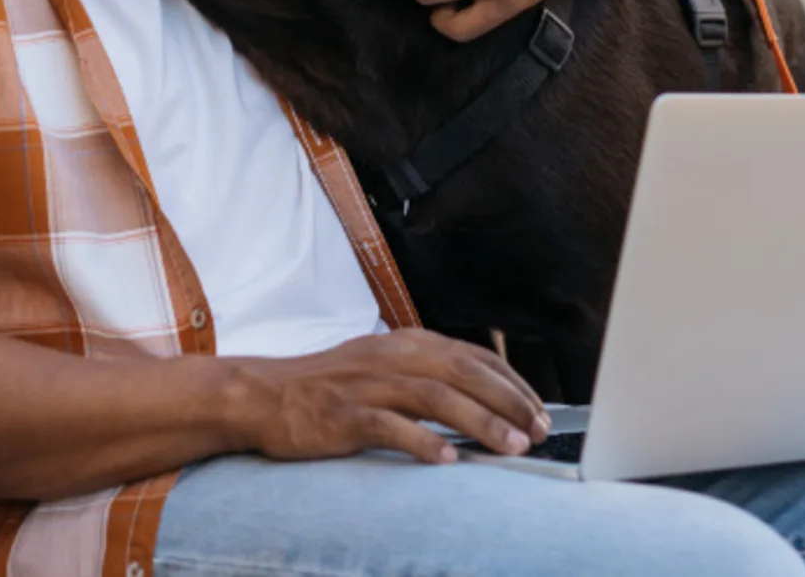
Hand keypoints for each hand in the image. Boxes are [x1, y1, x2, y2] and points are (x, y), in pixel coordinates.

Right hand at [224, 329, 549, 464]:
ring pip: (436, 397)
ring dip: (480, 422)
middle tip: (540, 432)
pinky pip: (390, 427)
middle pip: (464, 372)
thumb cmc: (329, 389)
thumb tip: (484, 403)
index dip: (513, 384)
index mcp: (406, 343)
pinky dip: (422, 442)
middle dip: (509, 402)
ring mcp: (367, 384)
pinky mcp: (344, 414)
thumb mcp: (383, 369)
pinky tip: (447, 461)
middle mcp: (392, 356)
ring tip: (511, 447)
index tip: (541, 411)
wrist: (263, 395)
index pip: (474, 356)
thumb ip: (428, 378)